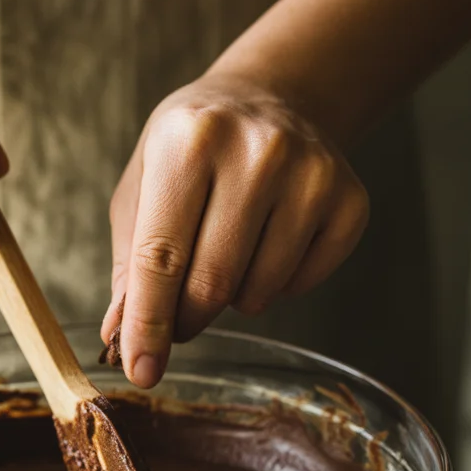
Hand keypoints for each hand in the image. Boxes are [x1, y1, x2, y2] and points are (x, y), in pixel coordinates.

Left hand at [102, 73, 367, 386]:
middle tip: (179, 315)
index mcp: (188, 141)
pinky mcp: (349, 200)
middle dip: (185, 319)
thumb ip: (131, 263)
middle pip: (210, 283)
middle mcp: (256, 151)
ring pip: (257, 293)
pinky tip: (268, 241)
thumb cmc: (192, 150)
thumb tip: (120, 337)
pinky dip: (276, 284)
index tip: (140, 372)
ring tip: (228, 251)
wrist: (271, 98)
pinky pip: (301, 285)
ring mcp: (311, 174)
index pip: (160, 255)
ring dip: (232, 297)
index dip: (148, 323)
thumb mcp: (143, 186)